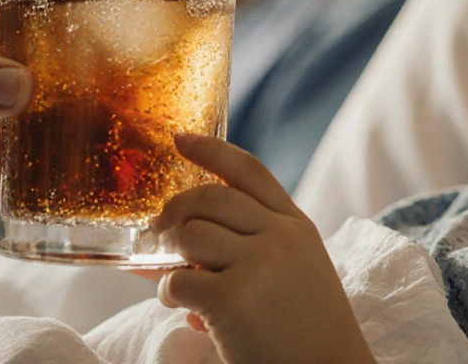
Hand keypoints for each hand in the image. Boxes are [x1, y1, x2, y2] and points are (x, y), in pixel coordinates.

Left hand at [152, 134, 374, 363]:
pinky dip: (168, 293)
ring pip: (189, 234)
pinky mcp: (232, 301)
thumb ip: (251, 245)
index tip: (180, 138)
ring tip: (173, 274)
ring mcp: (257, 267)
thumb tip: (176, 239)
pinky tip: (181, 308)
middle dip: (175, 210)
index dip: (211, 150)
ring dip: (169, 253)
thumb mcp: (297, 270)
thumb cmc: (306, 330)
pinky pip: (177, 282)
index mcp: (296, 226)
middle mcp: (280, 238)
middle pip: (210, 197)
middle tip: (161, 230)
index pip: (249, 171)